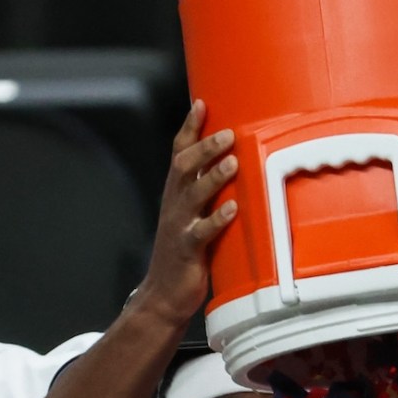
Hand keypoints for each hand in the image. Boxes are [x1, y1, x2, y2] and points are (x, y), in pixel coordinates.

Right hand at [130, 103, 237, 324]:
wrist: (163, 294)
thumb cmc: (184, 253)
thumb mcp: (193, 216)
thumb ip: (206, 192)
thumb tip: (232, 165)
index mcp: (176, 193)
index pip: (180, 153)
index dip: (189, 128)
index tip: (201, 103)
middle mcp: (175, 204)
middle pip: (184, 167)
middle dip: (204, 147)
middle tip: (227, 133)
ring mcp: (180, 226)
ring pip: (193, 195)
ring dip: (213, 177)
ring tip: (233, 162)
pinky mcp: (188, 250)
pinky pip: (202, 231)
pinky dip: (217, 219)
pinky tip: (233, 208)